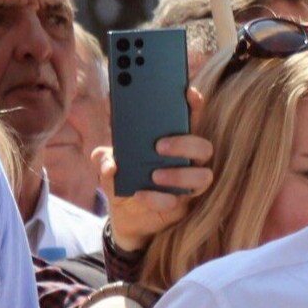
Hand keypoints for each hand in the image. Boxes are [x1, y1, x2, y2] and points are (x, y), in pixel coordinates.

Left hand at [102, 88, 213, 252]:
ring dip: (180, 174)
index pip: (192, 118)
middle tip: (159, 145)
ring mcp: (187, 184)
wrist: (125, 214)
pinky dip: (157, 198)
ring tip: (154, 175)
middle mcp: (187, 160)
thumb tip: (111, 163)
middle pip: (204, 147)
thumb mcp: (108, 164)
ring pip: (203, 176)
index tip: (188, 93)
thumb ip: (103, 157)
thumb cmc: (125, 179)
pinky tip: (139, 194)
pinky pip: (178, 201)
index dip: (195, 104)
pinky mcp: (181, 206)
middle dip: (185, 143)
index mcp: (174, 141)